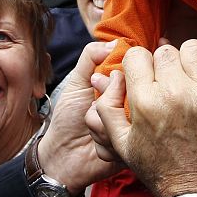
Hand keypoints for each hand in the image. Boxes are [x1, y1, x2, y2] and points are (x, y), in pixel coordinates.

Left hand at [37, 42, 123, 196]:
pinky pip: (124, 139)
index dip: (121, 74)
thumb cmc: (68, 117)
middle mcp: (130, 106)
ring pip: (128, 117)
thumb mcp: (77, 83)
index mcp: (121, 88)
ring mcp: (133, 128)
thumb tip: (116, 42)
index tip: (109, 78)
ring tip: (91, 126)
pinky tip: (96, 142)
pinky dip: (104, 140)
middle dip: (107, 98)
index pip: (133, 72)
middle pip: (133, 93)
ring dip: (102, 121)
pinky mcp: (132, 149)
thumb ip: (90, 58)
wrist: (62, 155)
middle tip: (94, 102)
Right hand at [94, 32, 196, 196]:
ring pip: (191, 49)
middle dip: (162, 63)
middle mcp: (175, 93)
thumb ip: (107, 108)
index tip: (144, 75)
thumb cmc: (164, 172)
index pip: (136, 56)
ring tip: (189, 74)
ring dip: (188, 57)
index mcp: (146, 102)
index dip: (137, 64)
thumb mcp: (122, 145)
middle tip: (168, 80)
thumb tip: (105, 78)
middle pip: (164, 52)